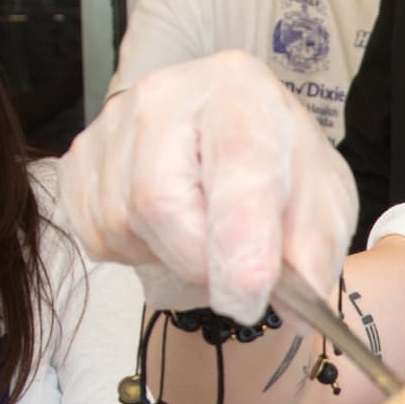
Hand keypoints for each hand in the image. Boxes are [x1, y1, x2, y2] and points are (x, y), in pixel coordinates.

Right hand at [59, 52, 357, 325]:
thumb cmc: (281, 168)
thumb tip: (297, 310)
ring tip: (203, 233)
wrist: (242, 140)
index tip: (251, 294)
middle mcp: (168, 95)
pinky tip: (167, 231)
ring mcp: (113, 122)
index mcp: (242, 93)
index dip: (240, 240)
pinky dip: (136, 252)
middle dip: (200, 262)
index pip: (235, 163)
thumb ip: (314, 252)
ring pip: (122, 224)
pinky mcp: (80, 157)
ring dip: (168, 257)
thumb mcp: (324, 204)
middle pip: (158, 201)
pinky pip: (95, 233)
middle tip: (236, 277)